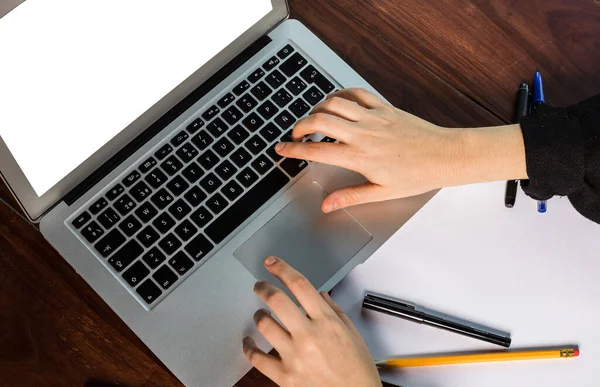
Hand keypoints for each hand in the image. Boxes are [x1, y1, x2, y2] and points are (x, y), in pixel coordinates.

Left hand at [243, 257, 381, 386]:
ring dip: (259, 315)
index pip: (300, 285)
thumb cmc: (357, 371)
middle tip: (260, 286)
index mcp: (326, 322)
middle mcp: (308, 335)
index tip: (272, 263)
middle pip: (277, 300)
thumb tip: (320, 295)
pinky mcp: (284, 376)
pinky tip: (249, 343)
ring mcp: (294, 355)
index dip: (282, 269)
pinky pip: (258, 358)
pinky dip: (249, 348)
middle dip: (264, 287)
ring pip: (265, 324)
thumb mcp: (353, 334)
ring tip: (260, 314)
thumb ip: (335, 312)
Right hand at [275, 88, 526, 212]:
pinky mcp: (384, 107)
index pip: (317, 152)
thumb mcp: (382, 193)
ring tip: (314, 121)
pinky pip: (356, 93)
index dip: (293, 151)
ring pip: (334, 103)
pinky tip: (336, 103)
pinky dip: (340, 95)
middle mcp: (363, 134)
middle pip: (319, 120)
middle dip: (299, 126)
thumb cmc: (417, 175)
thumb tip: (326, 205)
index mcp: (360, 157)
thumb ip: (350, 197)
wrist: (445, 155)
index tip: (281, 150)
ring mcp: (373, 117)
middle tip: (295, 135)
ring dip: (317, 109)